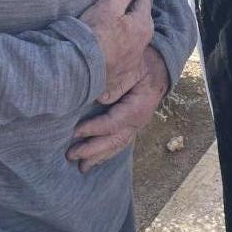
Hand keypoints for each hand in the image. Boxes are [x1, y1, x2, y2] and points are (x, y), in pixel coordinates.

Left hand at [66, 47, 169, 173]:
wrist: (160, 68)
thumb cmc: (145, 65)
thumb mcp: (135, 67)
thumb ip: (119, 82)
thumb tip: (101, 99)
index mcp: (138, 108)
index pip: (112, 123)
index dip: (93, 129)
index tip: (74, 132)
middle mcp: (138, 122)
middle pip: (114, 141)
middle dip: (92, 150)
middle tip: (71, 154)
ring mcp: (136, 126)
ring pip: (116, 146)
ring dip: (98, 157)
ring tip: (81, 166)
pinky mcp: (131, 126)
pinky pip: (119, 143)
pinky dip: (106, 153)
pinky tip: (95, 160)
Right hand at [79, 0, 153, 104]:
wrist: (82, 70)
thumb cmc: (95, 34)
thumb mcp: (108, 6)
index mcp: (142, 25)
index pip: (144, 2)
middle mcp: (142, 43)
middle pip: (145, 22)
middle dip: (143, 11)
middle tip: (138, 2)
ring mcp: (134, 60)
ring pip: (139, 39)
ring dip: (136, 29)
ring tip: (130, 22)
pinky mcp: (123, 72)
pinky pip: (130, 54)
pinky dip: (129, 45)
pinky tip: (121, 45)